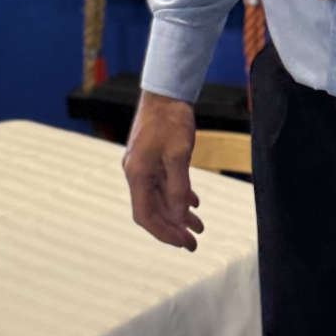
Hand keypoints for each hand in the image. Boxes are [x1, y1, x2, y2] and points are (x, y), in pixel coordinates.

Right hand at [124, 91, 202, 250]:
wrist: (165, 91)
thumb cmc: (170, 120)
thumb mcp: (178, 155)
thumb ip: (178, 188)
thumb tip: (178, 216)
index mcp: (137, 174)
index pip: (145, 215)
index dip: (164, 233)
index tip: (183, 243)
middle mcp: (137, 173)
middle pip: (153, 210)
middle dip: (173, 228)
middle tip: (194, 243)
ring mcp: (144, 165)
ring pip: (160, 198)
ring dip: (178, 214)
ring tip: (199, 227)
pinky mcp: (152, 157)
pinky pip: (164, 184)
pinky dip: (178, 196)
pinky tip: (193, 203)